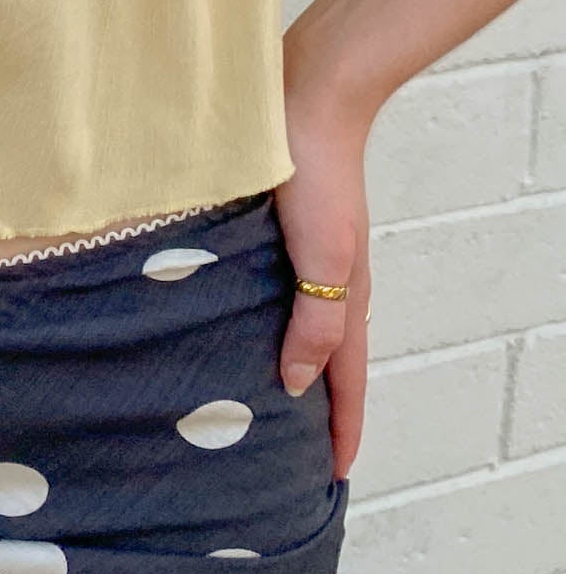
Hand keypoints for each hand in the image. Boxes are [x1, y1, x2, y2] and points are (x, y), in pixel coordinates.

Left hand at [275, 50, 374, 482]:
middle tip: (295, 455)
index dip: (343, 429)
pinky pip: (270, 289)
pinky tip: (228, 321)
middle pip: (324, 359)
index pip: (346, 379)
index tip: (336, 476)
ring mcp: (302, 253)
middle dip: (317, 408)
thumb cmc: (316, 175)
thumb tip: (296, 386)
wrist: (304, 97)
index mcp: (344, 294)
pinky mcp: (275, 226)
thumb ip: (314, 323)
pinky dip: (259, 319)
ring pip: (294, 324)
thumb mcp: (323, 258)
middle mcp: (326, 279)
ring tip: (256, 400)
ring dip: (284, 364)